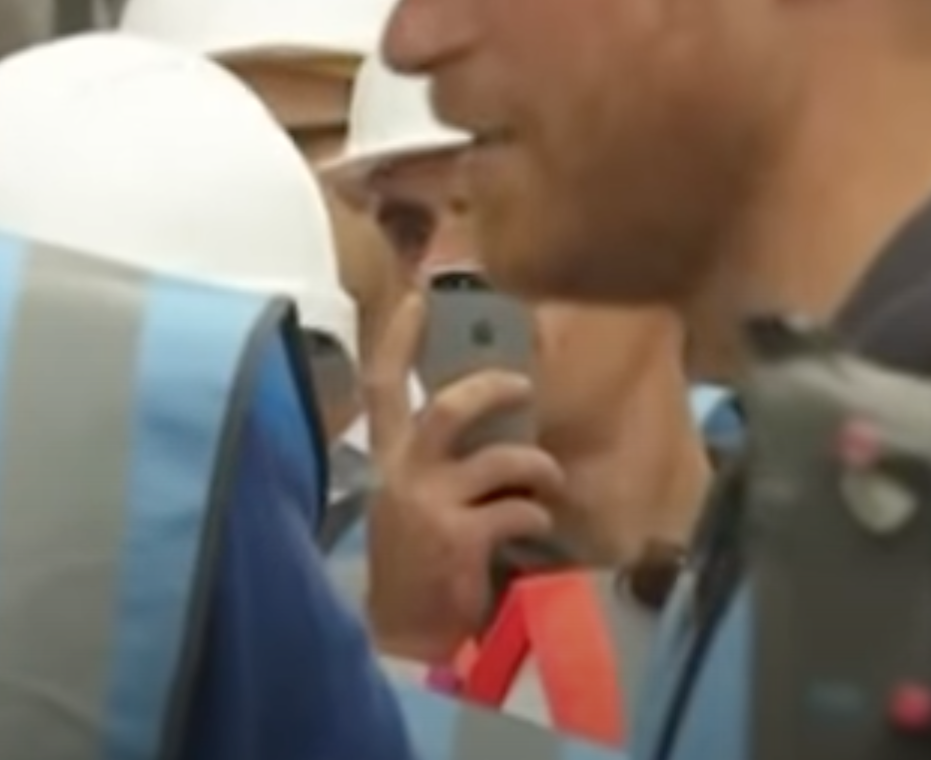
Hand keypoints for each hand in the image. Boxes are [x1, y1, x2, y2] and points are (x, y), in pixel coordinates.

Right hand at [360, 290, 565, 661]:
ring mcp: (429, 505)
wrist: (400, 633)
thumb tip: (489, 428)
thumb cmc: (412, 564)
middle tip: (523, 386)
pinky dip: (536, 512)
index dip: (398, 338)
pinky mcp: (460, 538)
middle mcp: (401, 474)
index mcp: (384, 460)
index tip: (420, 297)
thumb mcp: (406, 503)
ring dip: (536, 463)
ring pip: (498, 458)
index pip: (381, 385)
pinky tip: (537, 526)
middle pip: (448, 407)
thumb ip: (430, 465)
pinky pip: (517, 508)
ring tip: (548, 476)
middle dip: (493, 388)